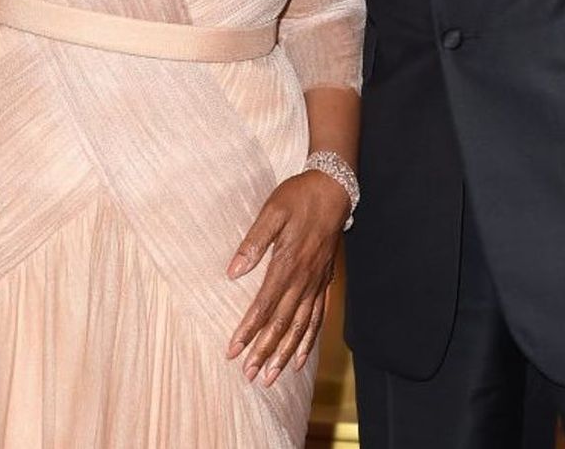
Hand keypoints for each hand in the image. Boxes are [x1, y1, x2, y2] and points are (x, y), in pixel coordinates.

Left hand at [225, 170, 349, 385]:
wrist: (333, 188)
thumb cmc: (298, 197)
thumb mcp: (272, 211)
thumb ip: (254, 242)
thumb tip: (232, 272)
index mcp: (288, 262)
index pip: (264, 305)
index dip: (248, 330)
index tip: (232, 351)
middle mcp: (304, 278)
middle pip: (283, 323)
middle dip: (265, 351)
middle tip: (249, 375)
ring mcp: (317, 281)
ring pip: (302, 326)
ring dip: (286, 353)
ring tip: (272, 376)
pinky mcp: (325, 280)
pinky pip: (318, 317)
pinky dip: (310, 340)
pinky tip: (301, 358)